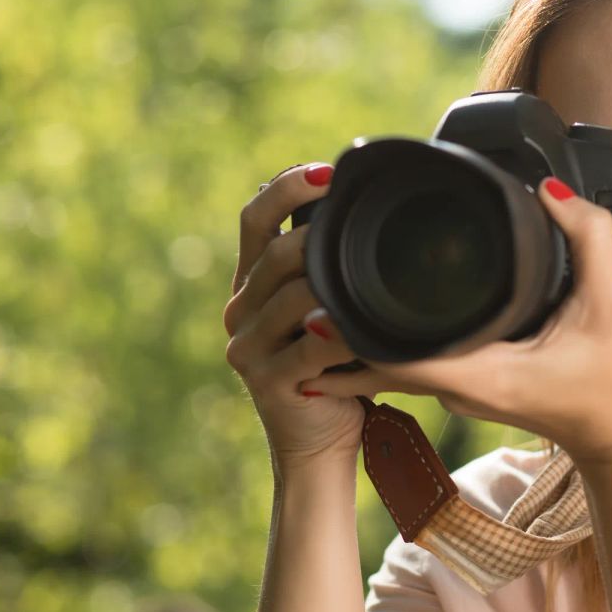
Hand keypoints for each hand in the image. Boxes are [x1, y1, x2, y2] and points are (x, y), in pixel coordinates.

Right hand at [222, 163, 437, 472]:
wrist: (318, 441)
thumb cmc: (335, 369)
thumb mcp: (328, 311)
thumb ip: (331, 271)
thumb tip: (371, 217)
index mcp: (252, 284)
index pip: (255, 219)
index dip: (286, 187)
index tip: (328, 170)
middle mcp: (240, 310)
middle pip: (274, 255)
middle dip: (316, 240)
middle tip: (356, 231)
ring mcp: (247, 347)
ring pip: (289, 298)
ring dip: (331, 288)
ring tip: (366, 281)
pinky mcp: (268, 381)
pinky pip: (307, 348)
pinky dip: (338, 337)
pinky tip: (360, 331)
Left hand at [297, 176, 611, 466]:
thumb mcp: (611, 301)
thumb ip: (587, 237)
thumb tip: (550, 189)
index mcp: (485, 375)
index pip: (397, 357)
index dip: (352, 332)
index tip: (319, 300)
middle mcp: (459, 390)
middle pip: (376, 362)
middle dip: (337, 331)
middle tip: (298, 287)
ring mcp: (456, 394)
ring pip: (385, 368)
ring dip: (348, 342)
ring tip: (306, 304)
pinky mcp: (461, 389)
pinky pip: (404, 369)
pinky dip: (374, 349)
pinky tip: (350, 327)